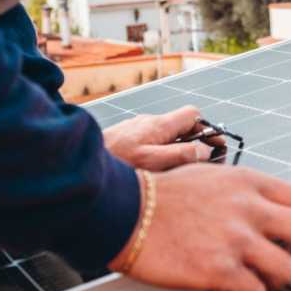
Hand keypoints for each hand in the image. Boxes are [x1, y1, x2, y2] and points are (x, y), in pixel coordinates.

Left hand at [103, 106, 219, 170]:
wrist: (74, 161)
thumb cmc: (112, 162)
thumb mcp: (152, 161)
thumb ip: (181, 154)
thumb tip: (205, 151)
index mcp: (158, 125)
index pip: (193, 115)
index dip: (207, 130)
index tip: (217, 148)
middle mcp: (148, 123)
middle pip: (180, 127)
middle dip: (194, 144)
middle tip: (201, 166)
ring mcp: (134, 131)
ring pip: (164, 137)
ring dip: (176, 152)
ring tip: (178, 174)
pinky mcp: (123, 141)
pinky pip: (149, 145)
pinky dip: (158, 156)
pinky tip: (153, 175)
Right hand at [115, 163, 290, 290]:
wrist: (123, 210)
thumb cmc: (161, 196)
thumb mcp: (213, 177)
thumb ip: (246, 193)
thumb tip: (270, 216)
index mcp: (249, 182)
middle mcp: (249, 207)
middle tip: (287, 266)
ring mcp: (236, 238)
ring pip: (287, 270)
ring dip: (271, 282)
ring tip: (244, 280)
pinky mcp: (218, 269)